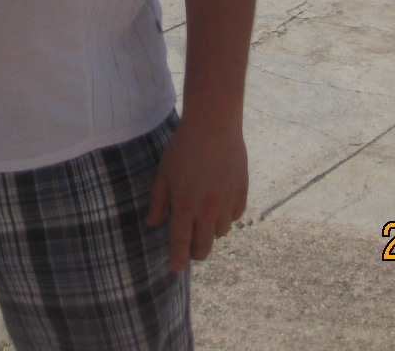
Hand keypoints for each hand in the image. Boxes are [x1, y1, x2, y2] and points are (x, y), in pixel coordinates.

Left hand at [145, 117, 247, 273]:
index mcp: (185, 206)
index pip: (180, 242)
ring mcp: (227, 201)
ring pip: (221, 232)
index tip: (177, 269)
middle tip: (192, 249)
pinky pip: (236, 215)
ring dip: (212, 231)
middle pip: (204, 245)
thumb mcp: (163, 173)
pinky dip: (228, 216)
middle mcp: (207, 209)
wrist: (213, 124)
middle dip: (197, 252)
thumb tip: (152, 223)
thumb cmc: (183, 147)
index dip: (178, 259)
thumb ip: (158, 201)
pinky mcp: (241, 191)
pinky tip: (221, 205)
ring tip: (205, 220)